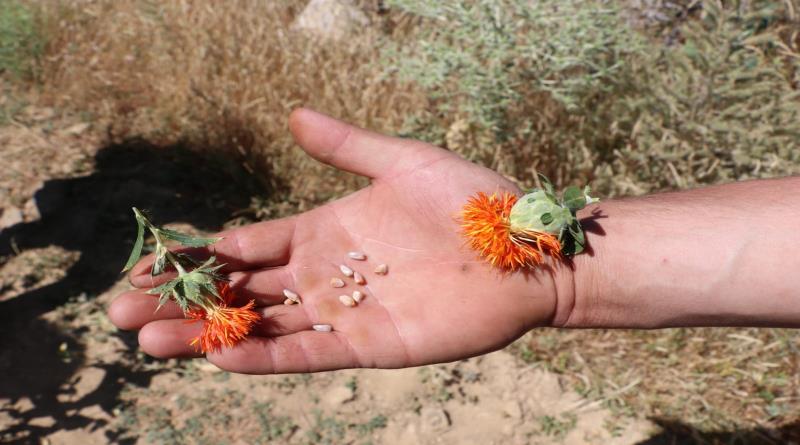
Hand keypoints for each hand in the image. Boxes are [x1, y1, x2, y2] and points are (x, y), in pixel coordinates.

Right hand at [108, 109, 570, 373]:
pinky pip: (307, 353)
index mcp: (324, 230)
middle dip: (185, 300)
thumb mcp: (400, 160)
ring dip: (206, 334)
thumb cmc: (470, 199)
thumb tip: (294, 116)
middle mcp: (326, 274)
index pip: (246, 246)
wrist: (526, 249)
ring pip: (262, 327)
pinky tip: (219, 356)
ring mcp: (345, 312)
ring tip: (149, 341)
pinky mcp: (371, 346)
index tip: (152, 260)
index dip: (200, 254)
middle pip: (241, 291)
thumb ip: (346, 145)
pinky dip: (264, 356)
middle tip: (124, 308)